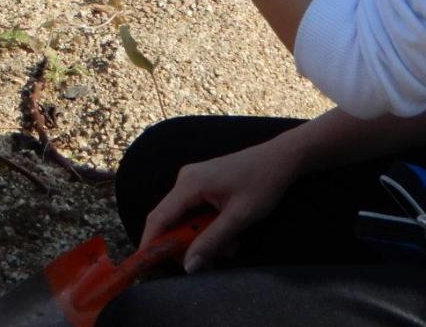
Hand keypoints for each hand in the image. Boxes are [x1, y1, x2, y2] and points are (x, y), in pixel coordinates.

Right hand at [139, 139, 297, 272]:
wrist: (280, 159)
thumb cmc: (261, 184)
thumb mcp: (238, 218)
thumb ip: (211, 241)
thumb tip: (188, 267)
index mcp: (189, 184)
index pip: (159, 218)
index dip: (149, 243)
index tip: (146, 266)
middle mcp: (185, 180)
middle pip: (172, 220)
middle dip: (189, 243)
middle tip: (212, 261)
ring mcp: (193, 180)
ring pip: (187, 218)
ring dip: (205, 237)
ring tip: (231, 245)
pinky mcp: (202, 183)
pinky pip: (196, 211)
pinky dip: (209, 226)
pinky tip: (230, 232)